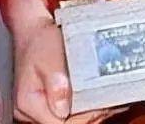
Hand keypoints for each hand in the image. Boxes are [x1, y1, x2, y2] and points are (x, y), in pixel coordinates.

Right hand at [6, 0, 126, 123]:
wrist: (35, 30)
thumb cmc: (41, 40)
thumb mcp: (49, 57)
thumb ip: (55, 82)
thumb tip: (63, 107)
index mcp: (30, 103)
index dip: (82, 118)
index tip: (101, 106)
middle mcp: (34, 110)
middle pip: (68, 123)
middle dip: (91, 114)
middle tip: (114, 102)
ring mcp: (44, 107)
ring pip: (72, 119)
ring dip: (93, 111)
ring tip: (115, 100)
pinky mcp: (54, 101)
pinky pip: (74, 110)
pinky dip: (90, 105)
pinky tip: (107, 98)